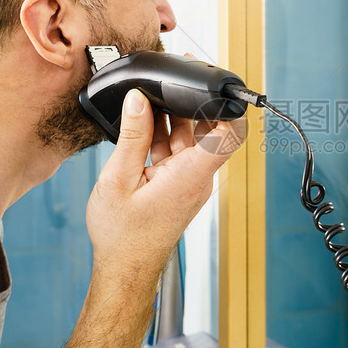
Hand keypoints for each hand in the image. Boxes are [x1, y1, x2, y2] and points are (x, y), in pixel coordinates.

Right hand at [85, 89, 244, 279]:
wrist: (125, 268)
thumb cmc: (123, 236)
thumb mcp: (118, 179)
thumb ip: (133, 136)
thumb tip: (138, 99)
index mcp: (191, 175)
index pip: (229, 135)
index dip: (228, 107)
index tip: (215, 86)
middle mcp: (197, 177)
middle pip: (208, 130)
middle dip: (192, 102)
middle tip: (170, 79)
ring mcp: (189, 181)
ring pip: (191, 138)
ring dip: (174, 117)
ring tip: (148, 98)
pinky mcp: (178, 185)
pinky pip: (178, 151)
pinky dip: (164, 135)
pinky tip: (144, 123)